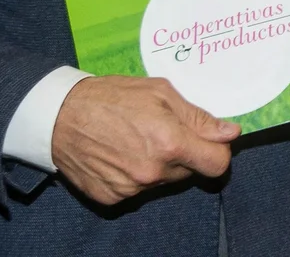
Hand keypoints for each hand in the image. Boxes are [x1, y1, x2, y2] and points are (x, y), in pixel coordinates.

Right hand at [50, 75, 238, 204]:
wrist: (58, 116)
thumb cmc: (111, 97)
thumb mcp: (160, 92)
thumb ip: (198, 117)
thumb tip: (230, 132)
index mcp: (171, 143)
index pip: (218, 164)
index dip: (217, 151)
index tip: (209, 141)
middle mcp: (153, 171)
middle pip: (190, 172)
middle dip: (185, 154)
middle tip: (162, 131)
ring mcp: (131, 188)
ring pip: (164, 181)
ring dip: (159, 164)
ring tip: (135, 139)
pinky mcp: (112, 197)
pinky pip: (137, 189)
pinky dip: (134, 174)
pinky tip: (119, 154)